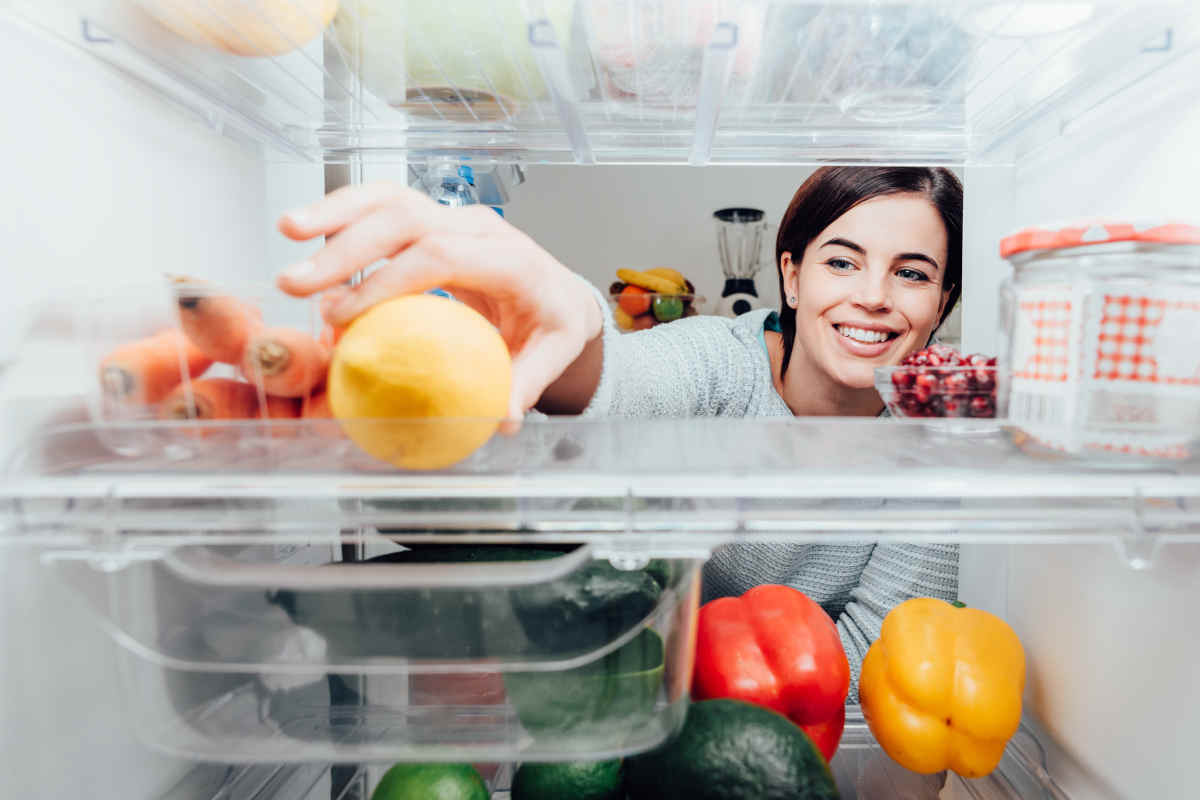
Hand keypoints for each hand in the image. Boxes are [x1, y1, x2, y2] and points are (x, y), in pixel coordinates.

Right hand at [275, 183, 602, 419]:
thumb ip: (526, 384)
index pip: (442, 256)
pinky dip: (343, 213)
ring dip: (336, 212)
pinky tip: (304, 229)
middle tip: (297, 283)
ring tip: (287, 230)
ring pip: (391, 198)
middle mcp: (481, 228)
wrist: (559, 294)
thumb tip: (502, 419)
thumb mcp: (552, 356)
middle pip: (408, 218)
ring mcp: (455, 217)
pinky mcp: (433, 219)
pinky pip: (384, 206)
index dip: (388, 281)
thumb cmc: (552, 325)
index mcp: (512, 259)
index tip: (343, 315)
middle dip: (347, 247)